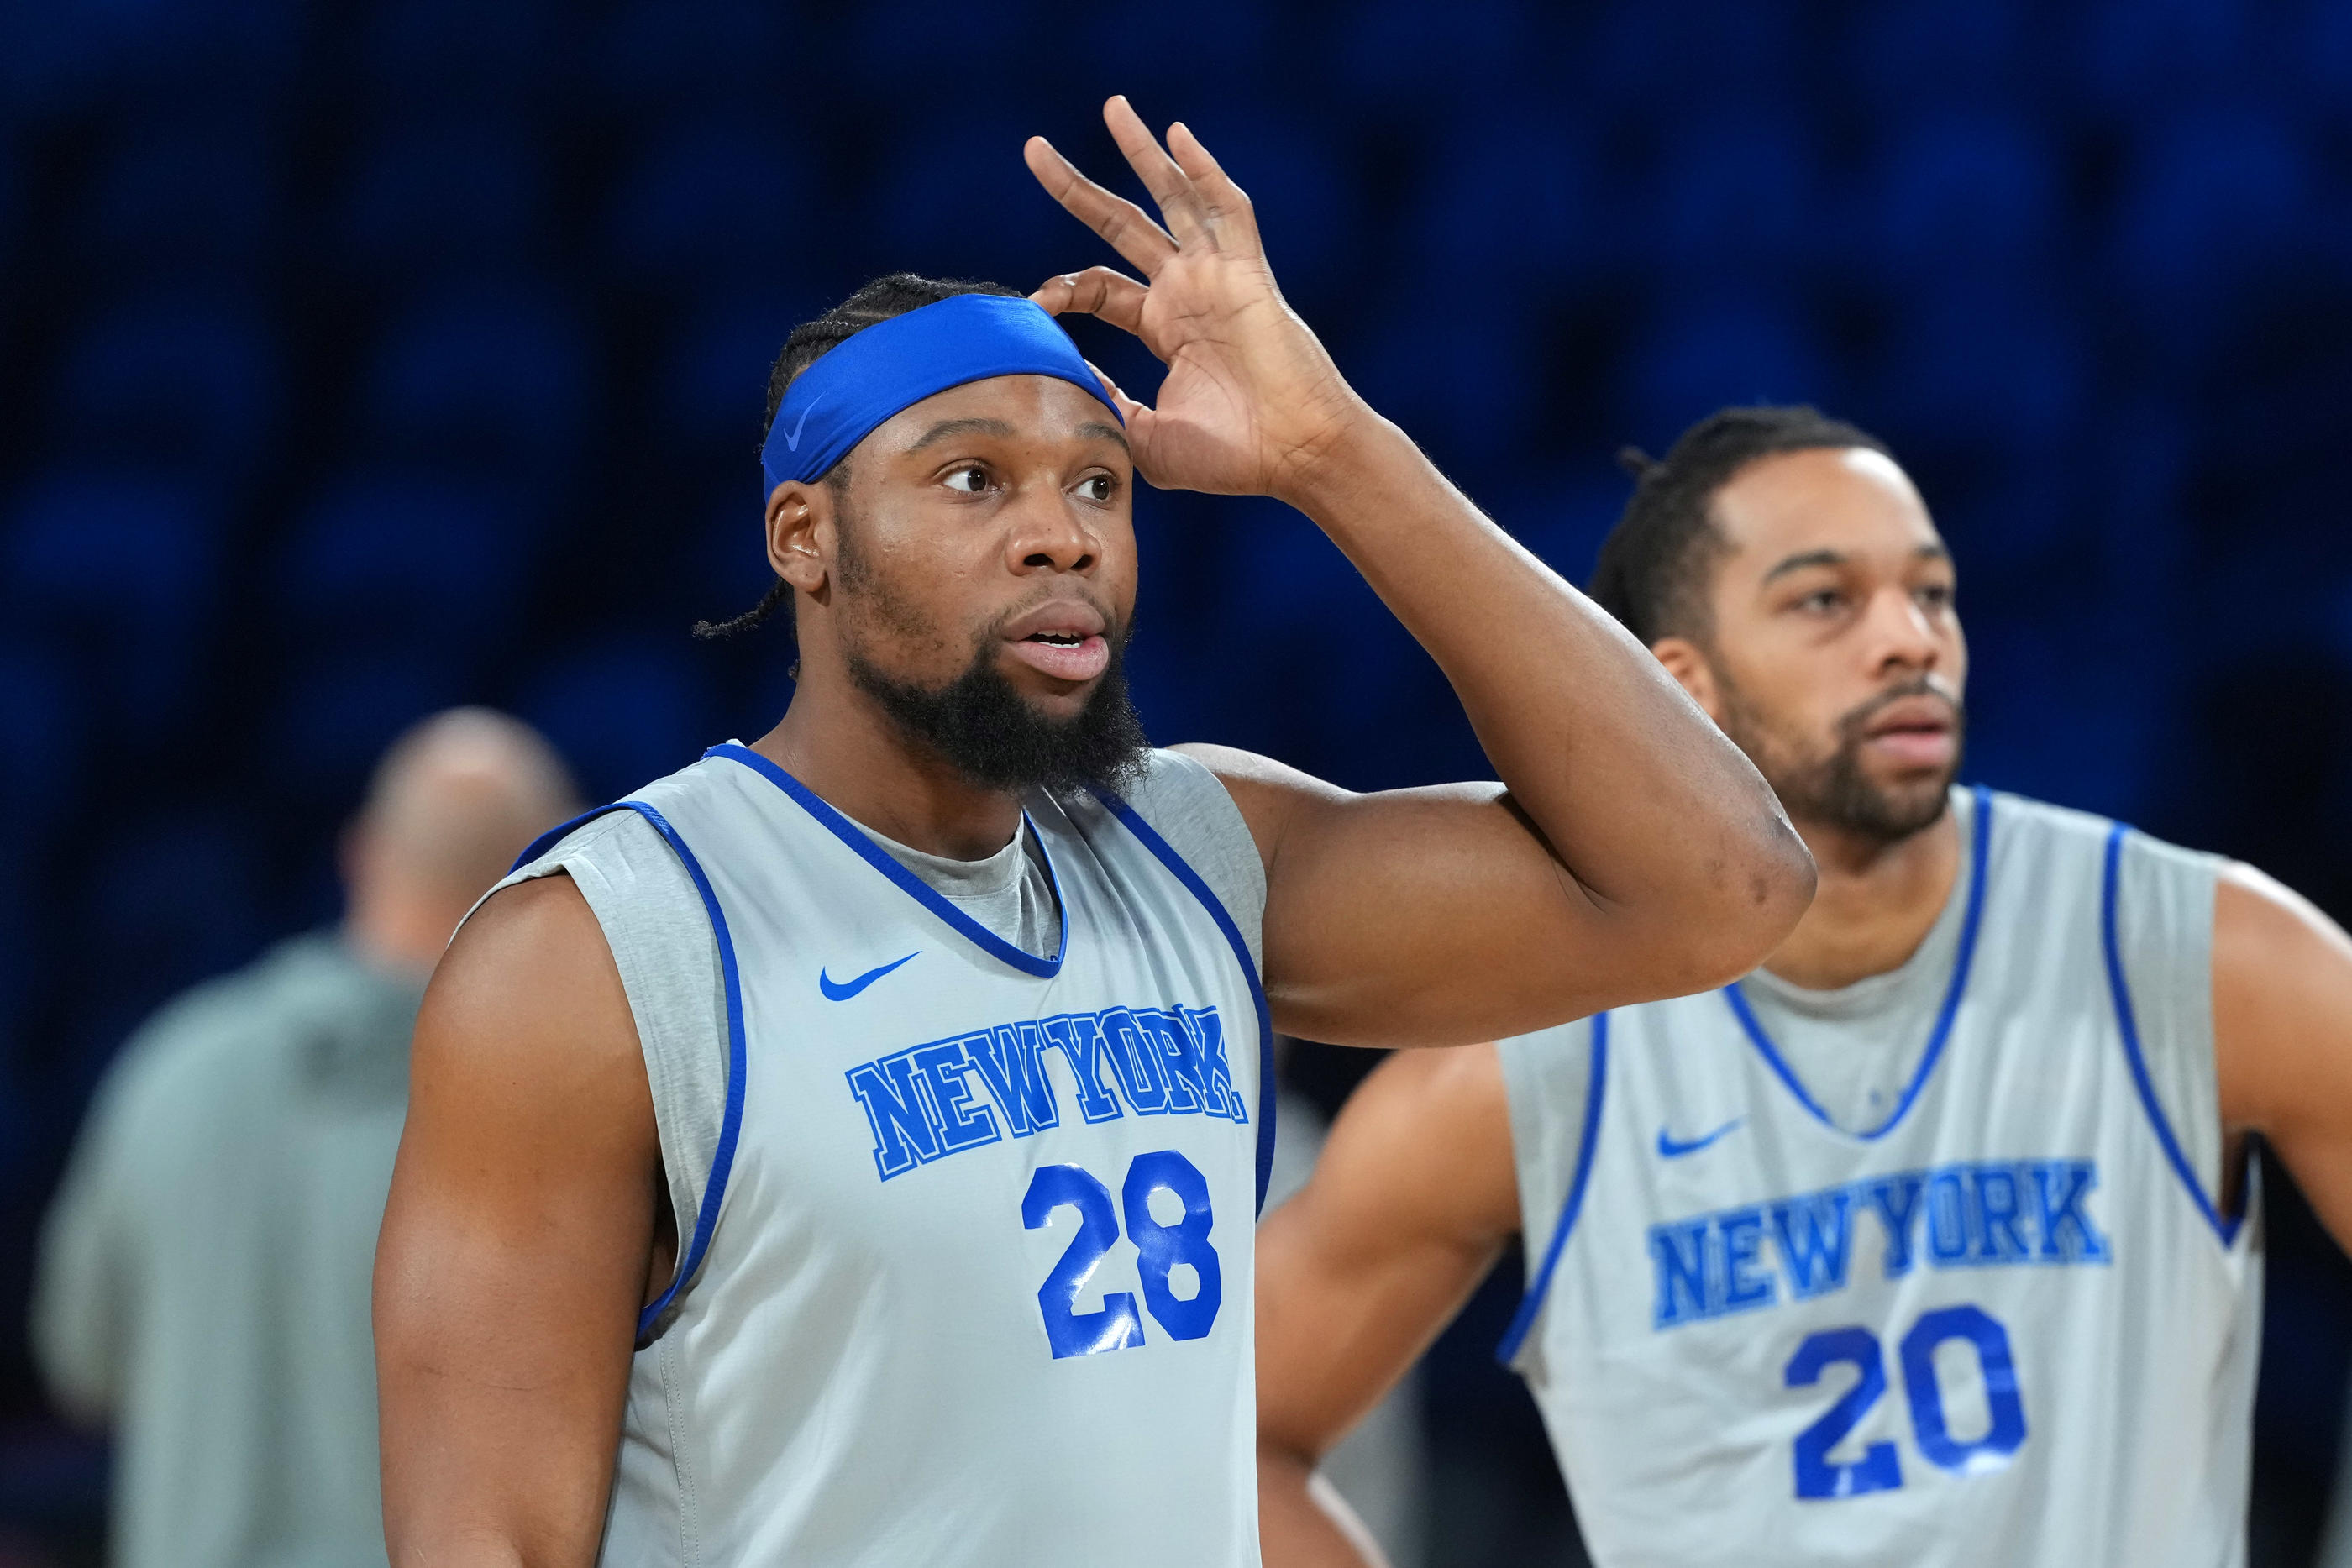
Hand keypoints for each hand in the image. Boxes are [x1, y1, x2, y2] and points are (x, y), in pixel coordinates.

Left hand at [1025, 97, 1371, 504]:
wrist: (1296, 455)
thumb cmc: (1232, 456)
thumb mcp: (1144, 436)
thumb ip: (1106, 404)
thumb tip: (1066, 378)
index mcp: (1165, 326)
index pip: (1099, 288)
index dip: (1060, 290)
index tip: (1031, 308)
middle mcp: (1188, 291)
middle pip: (1121, 225)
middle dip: (1076, 188)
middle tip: (1033, 150)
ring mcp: (1217, 277)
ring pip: (1173, 198)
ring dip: (1142, 153)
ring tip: (1110, 108)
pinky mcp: (1247, 274)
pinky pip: (1227, 211)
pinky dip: (1205, 173)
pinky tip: (1180, 137)